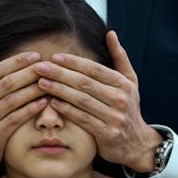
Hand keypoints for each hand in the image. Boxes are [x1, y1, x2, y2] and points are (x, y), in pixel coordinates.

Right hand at [0, 39, 48, 175]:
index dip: (17, 62)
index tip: (35, 55)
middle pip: (6, 84)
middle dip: (29, 73)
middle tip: (47, 67)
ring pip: (12, 101)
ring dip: (33, 90)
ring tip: (49, 83)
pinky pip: (15, 120)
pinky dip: (30, 110)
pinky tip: (43, 103)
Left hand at [33, 31, 161, 171]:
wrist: (137, 144)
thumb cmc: (128, 108)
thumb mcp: (130, 82)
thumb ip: (120, 58)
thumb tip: (110, 33)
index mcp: (123, 83)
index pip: (94, 69)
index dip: (73, 62)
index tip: (54, 57)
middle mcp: (120, 99)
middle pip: (84, 83)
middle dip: (60, 74)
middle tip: (40, 67)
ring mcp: (115, 117)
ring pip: (81, 100)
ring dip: (59, 90)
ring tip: (41, 83)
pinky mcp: (108, 134)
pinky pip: (83, 119)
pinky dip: (67, 110)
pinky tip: (52, 103)